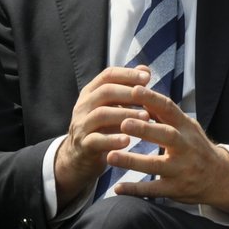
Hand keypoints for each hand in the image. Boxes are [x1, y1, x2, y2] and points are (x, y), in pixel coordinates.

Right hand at [56, 65, 154, 195]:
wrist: (78, 157)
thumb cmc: (102, 128)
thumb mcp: (112, 107)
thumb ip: (128, 90)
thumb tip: (145, 70)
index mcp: (91, 92)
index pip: (108, 75)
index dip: (127, 74)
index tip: (147, 78)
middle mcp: (83, 105)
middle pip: (105, 92)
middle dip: (129, 93)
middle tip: (150, 98)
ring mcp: (81, 125)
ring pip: (101, 114)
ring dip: (125, 114)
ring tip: (146, 118)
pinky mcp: (83, 145)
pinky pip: (96, 140)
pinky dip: (112, 140)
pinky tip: (128, 141)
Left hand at [108, 84, 228, 212]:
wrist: (220, 178)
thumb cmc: (194, 146)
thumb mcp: (185, 126)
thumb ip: (162, 113)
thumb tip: (137, 90)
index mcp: (186, 127)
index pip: (169, 109)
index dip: (153, 98)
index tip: (134, 89)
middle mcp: (186, 147)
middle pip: (167, 136)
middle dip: (145, 130)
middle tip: (122, 123)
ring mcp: (182, 170)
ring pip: (157, 165)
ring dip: (132, 161)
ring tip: (110, 156)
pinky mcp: (176, 190)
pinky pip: (154, 190)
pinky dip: (135, 189)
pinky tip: (117, 188)